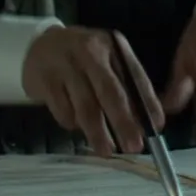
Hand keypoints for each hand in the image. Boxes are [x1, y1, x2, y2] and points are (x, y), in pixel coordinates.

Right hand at [20, 26, 163, 154]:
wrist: (40, 45)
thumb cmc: (83, 60)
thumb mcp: (108, 62)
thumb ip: (130, 86)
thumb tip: (154, 120)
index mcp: (113, 45)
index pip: (135, 76)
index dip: (147, 103)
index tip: (156, 127)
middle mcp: (90, 51)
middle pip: (110, 92)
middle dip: (124, 122)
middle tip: (133, 146)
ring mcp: (65, 64)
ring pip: (85, 106)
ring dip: (97, 132)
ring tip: (106, 150)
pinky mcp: (44, 79)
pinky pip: (63, 111)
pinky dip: (72, 123)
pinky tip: (75, 125)